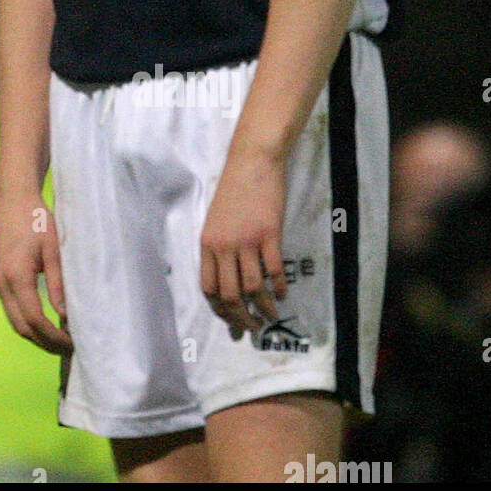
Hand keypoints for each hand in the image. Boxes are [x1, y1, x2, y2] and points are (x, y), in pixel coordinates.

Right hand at [0, 191, 71, 354]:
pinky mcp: (0, 279)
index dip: (53, 336)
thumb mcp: (53, 249)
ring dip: (36, 335)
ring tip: (60, 341)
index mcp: (16, 276)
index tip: (72, 343)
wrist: (13, 199)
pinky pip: (12, 310)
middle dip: (45, 343)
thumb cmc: (36, 219)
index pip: (34, 319)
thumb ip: (57, 283)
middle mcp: (2, 283)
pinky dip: (28, 323)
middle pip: (22, 327)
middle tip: (70, 349)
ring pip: (15, 322)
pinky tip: (47, 324)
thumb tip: (65, 315)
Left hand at [200, 146, 287, 337]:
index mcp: (207, 243)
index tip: (230, 321)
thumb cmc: (233, 190)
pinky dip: (279, 287)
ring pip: (254, 288)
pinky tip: (283, 294)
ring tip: (270, 316)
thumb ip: (218, 248)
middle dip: (241, 318)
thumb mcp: (216, 220)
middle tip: (252, 328)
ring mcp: (247, 241)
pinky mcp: (269, 234)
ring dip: (264, 308)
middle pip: (230, 294)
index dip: (219, 310)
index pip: (208, 288)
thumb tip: (227, 276)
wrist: (251, 162)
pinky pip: (274, 270)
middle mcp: (224, 245)